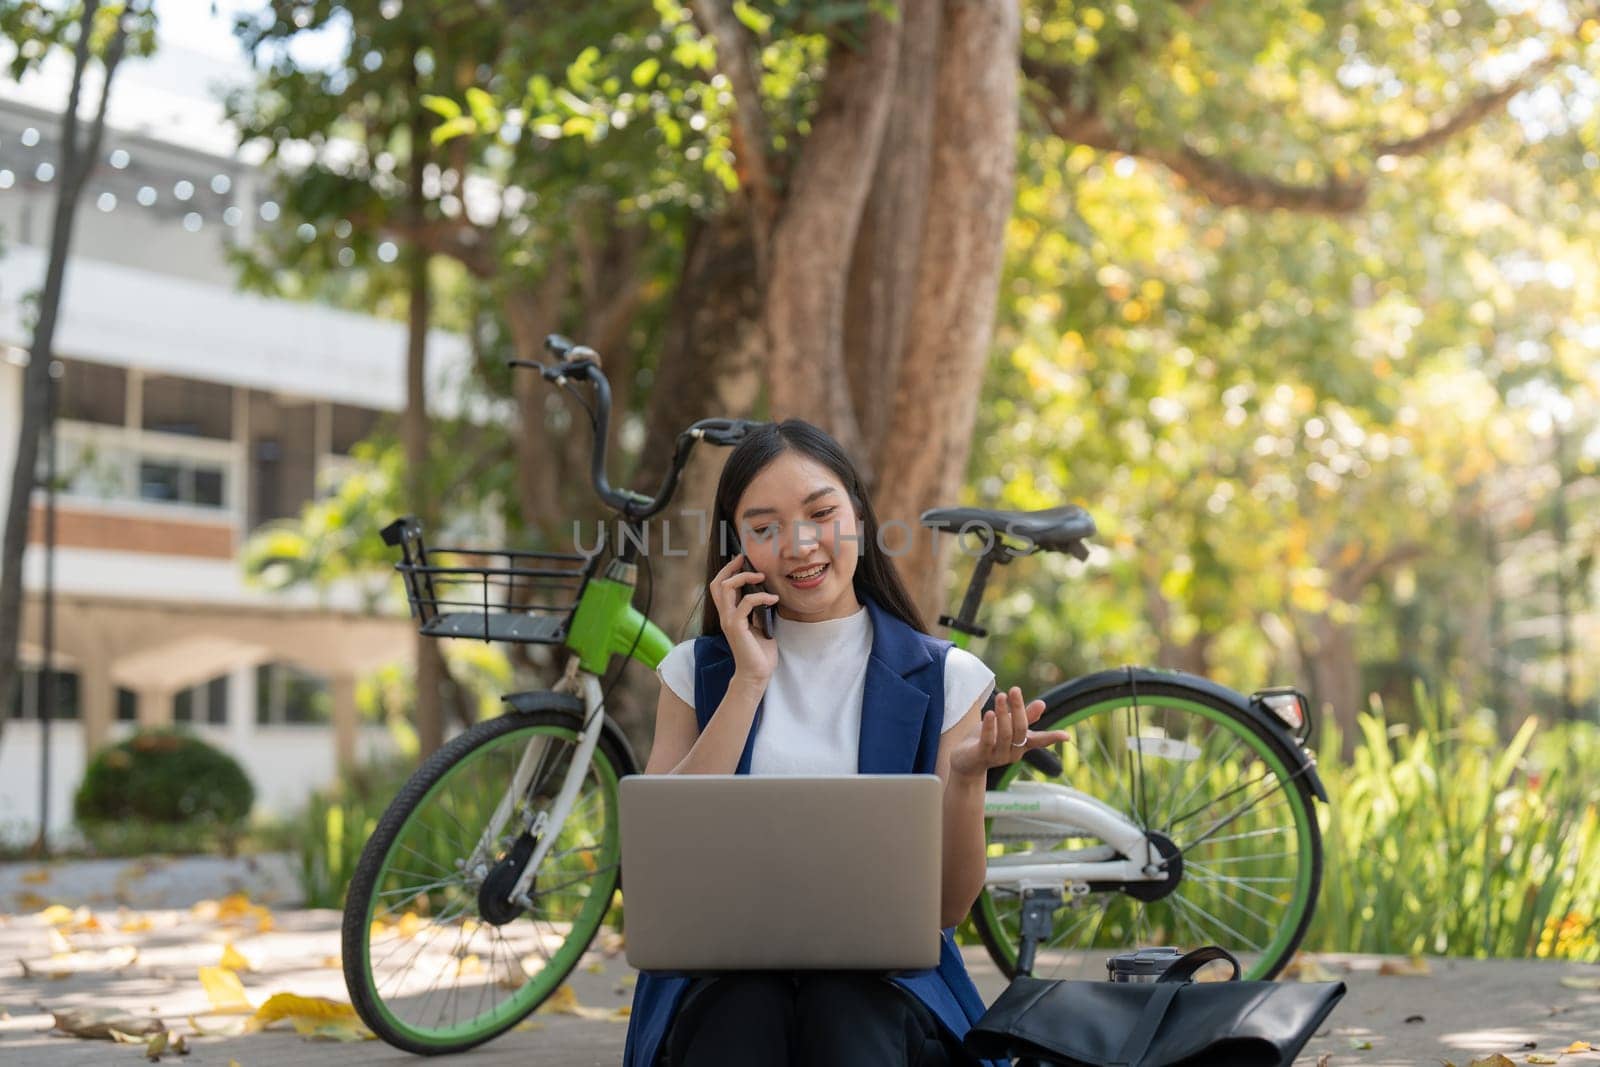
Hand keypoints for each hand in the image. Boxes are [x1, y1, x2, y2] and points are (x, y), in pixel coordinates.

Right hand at [711, 552, 778, 682]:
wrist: (757, 674)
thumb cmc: (760, 652)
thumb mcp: (760, 625)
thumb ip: (757, 610)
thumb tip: (766, 592)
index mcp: (729, 614)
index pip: (720, 587)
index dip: (728, 571)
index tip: (741, 560)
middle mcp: (725, 616)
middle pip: (718, 583)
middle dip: (731, 568)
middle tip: (745, 560)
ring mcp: (729, 621)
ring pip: (727, 588)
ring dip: (744, 578)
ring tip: (762, 578)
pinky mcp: (736, 627)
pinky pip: (745, 603)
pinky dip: (760, 597)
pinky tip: (773, 599)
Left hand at [948, 686, 1067, 780]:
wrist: (965, 762)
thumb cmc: (987, 741)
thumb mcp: (1005, 725)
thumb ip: (1024, 716)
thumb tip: (1043, 704)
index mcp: (1021, 745)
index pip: (1039, 741)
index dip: (1052, 738)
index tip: (1067, 737)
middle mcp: (1013, 753)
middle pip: (1020, 730)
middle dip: (1018, 709)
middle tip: (1015, 690)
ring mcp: (998, 756)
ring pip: (1005, 734)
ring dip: (1003, 714)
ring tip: (1001, 696)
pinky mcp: (981, 756)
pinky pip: (988, 741)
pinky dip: (989, 727)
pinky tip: (990, 713)